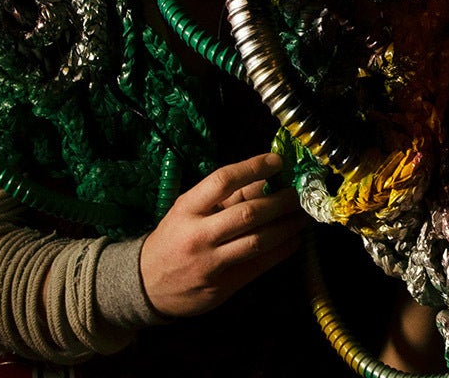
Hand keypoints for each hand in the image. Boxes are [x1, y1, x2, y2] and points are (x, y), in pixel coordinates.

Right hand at [139, 152, 305, 317]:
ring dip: (287, 226)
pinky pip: (259, 265)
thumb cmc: (174, 238)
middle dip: (280, 201)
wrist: (145, 285)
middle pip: (248, 213)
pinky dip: (282, 250)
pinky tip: (294, 240)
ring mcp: (210, 263)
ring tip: (303, 216)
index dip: (253, 167)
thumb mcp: (187, 211)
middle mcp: (198, 235)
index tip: (277, 161)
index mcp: (187, 209)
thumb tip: (264, 178)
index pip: (223, 180)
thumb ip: (222, 198)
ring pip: (258, 241)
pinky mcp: (222, 286)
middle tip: (299, 193)